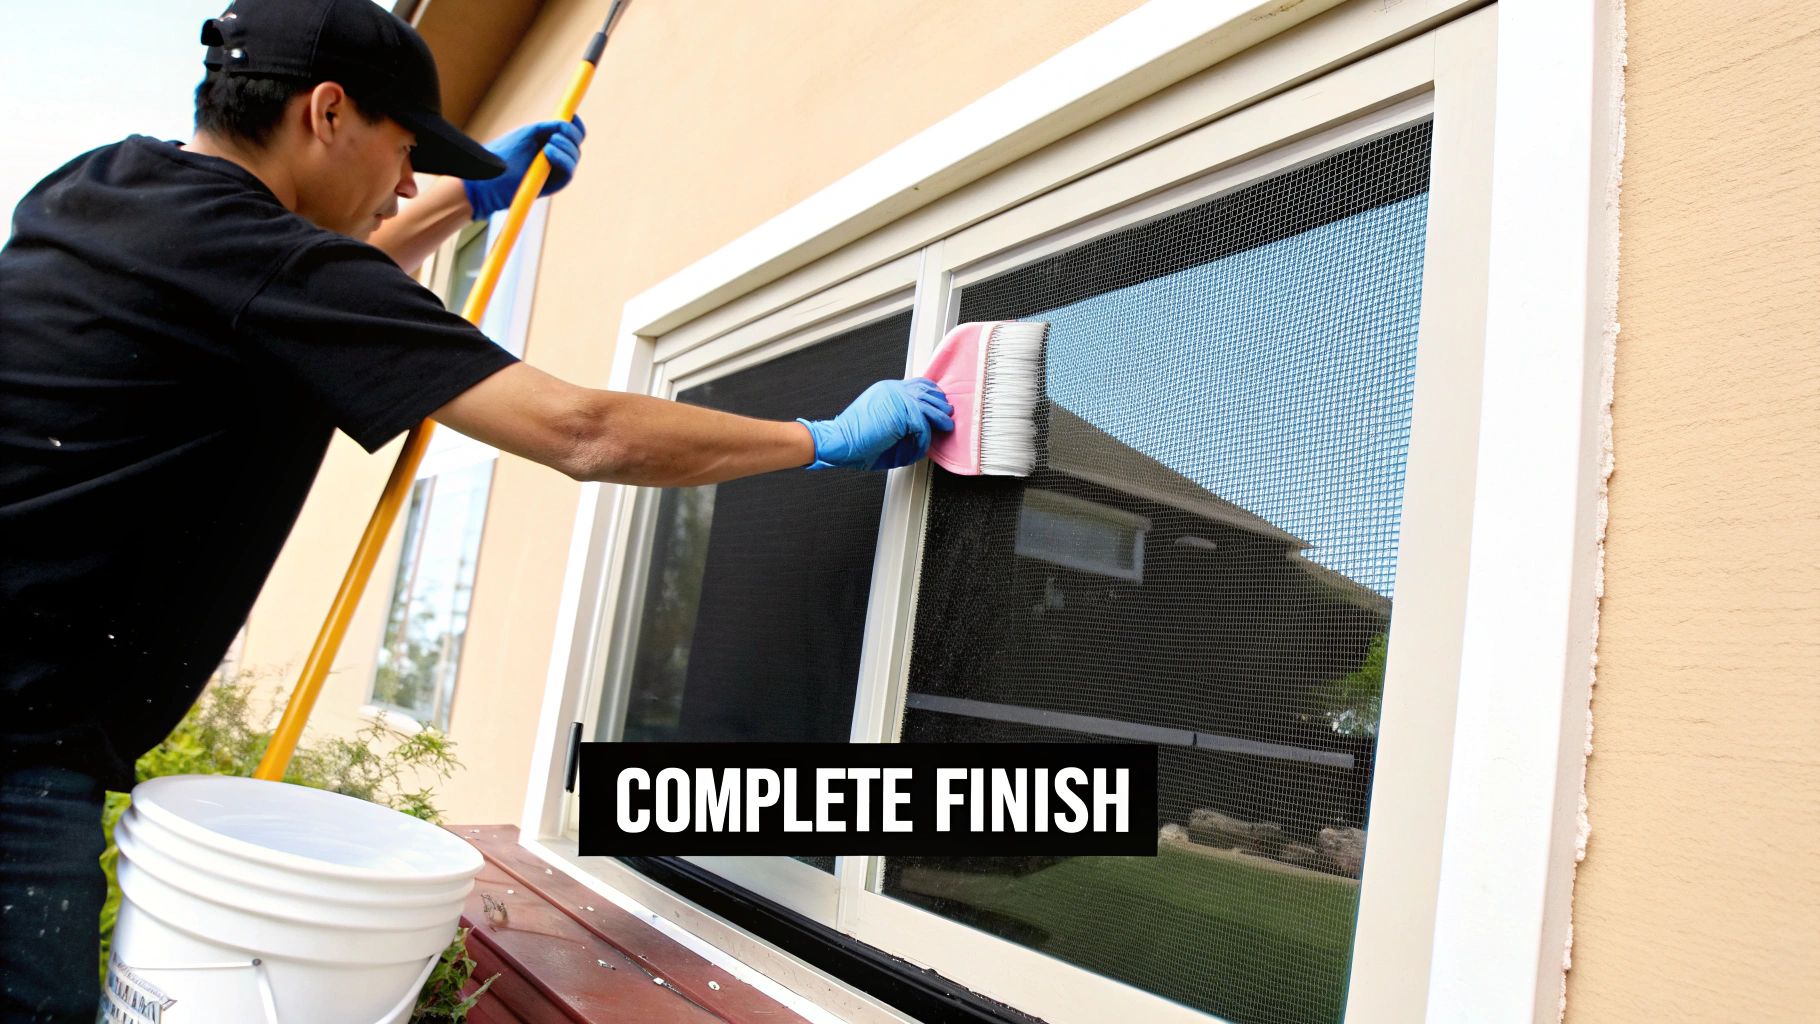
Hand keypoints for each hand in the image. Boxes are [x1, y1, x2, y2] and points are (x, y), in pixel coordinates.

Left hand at [462, 117, 586, 219]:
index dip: (575, 125)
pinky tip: (549, 152)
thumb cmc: (504, 155)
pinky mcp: (554, 185)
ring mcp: (555, 171)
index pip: (572, 134)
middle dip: (571, 135)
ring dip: (565, 147)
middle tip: (556, 133)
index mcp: (549, 143)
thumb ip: (549, 127)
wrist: (489, 180)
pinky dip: (563, 159)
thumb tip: (568, 121)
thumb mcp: (528, 134)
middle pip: (576, 144)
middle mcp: (555, 157)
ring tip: (548, 145)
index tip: (573, 116)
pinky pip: (569, 172)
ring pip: (574, 156)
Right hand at [798, 378, 953, 470]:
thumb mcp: (883, 424)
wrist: (838, 442)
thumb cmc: (855, 439)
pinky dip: (923, 441)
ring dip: (939, 420)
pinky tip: (918, 448)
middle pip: (927, 391)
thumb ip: (903, 421)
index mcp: (888, 390)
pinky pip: (923, 427)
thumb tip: (924, 428)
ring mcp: (898, 399)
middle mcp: (893, 390)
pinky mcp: (901, 413)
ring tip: (946, 427)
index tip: (939, 408)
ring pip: (930, 407)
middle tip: (947, 418)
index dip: (931, 396)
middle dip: (940, 405)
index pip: (917, 385)